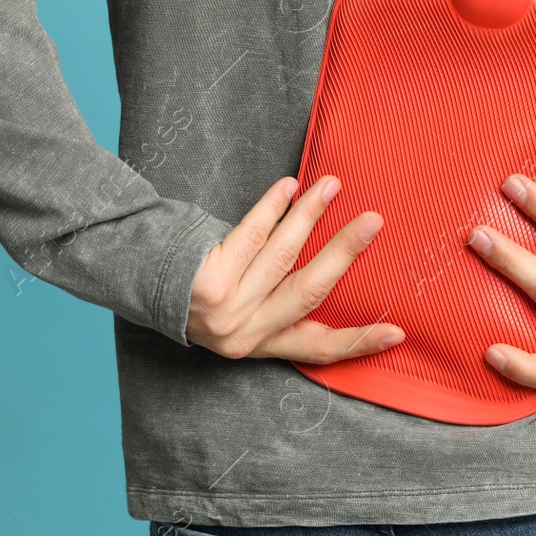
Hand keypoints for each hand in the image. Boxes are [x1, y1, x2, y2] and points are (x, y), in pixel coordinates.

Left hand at [186, 175, 405, 361]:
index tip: (398, 332)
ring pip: (282, 257)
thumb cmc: (199, 292)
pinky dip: (272, 207)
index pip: (319, 349)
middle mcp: (246, 334)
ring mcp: (226, 310)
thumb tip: (336, 265)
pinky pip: (250, 236)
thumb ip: (278, 305)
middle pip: (309, 292)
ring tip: (331, 186)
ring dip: (310, 216)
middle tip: (373, 221)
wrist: (138, 282)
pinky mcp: (208, 283)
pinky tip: (289, 186)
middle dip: (344, 253)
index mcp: (261, 345)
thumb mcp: (240, 314)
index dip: (360, 341)